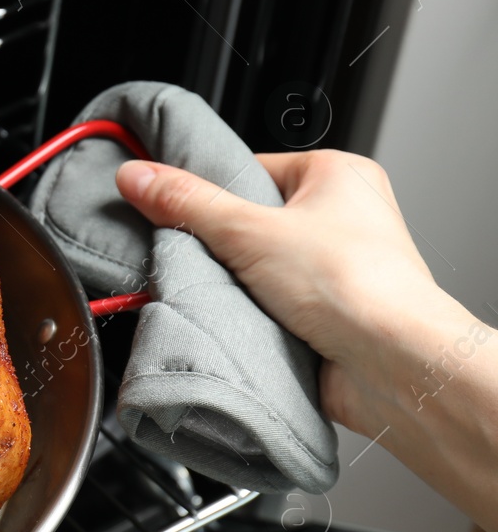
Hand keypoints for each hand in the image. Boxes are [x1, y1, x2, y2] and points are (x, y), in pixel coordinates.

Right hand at [116, 150, 497, 531]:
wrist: (392, 363)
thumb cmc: (358, 285)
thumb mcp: (250, 230)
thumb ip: (186, 202)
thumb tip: (139, 176)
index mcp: (337, 175)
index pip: (250, 169)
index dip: (210, 191)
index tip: (174, 206)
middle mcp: (343, 216)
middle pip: (249, 219)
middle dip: (219, 244)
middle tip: (199, 255)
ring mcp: (335, 267)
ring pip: (256, 265)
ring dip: (234, 283)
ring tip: (226, 291)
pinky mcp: (326, 311)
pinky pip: (269, 302)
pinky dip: (249, 312)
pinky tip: (241, 319)